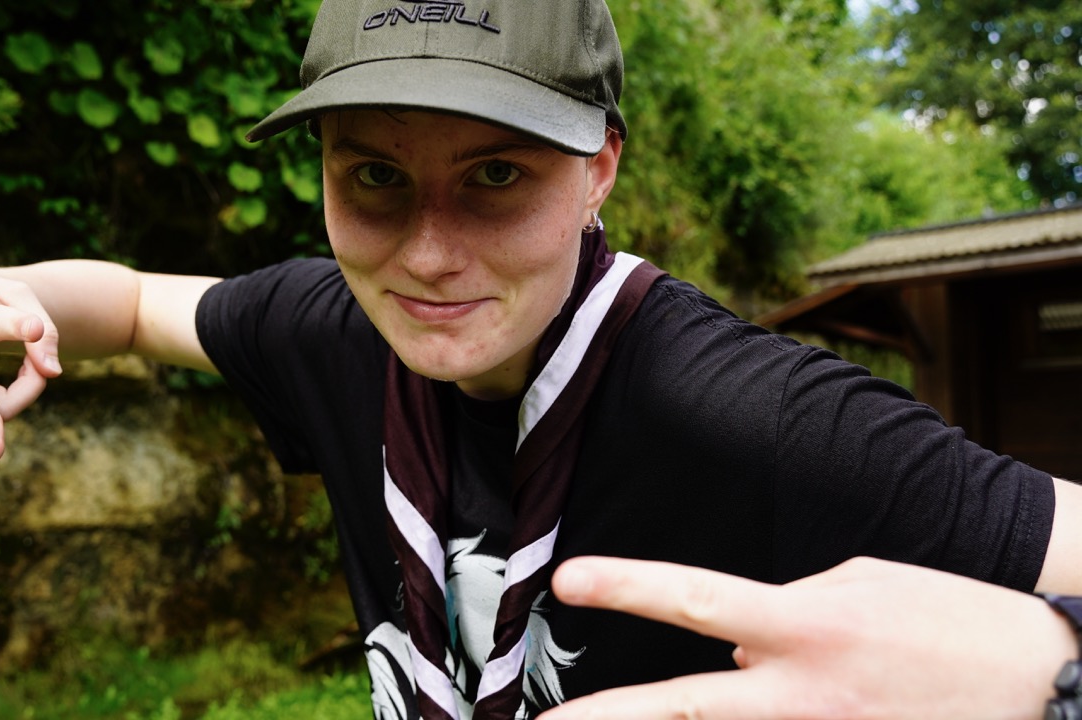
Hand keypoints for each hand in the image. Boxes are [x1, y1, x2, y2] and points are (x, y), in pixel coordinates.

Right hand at [0, 267, 62, 463]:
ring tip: (30, 357)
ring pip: (1, 405)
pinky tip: (16, 368)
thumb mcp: (19, 294)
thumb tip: (52, 372)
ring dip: (29, 384)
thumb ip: (43, 329)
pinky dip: (19, 391)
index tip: (34, 327)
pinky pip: (0, 409)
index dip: (17, 327)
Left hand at [544, 556, 1074, 719]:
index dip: (627, 586)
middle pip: (685, 710)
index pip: (697, 600)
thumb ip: (782, 613)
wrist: (1044, 681)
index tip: (567, 582)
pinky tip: (746, 708)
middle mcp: (803, 692)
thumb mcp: (860, 585)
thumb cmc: (947, 619)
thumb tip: (733, 643)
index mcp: (807, 625)